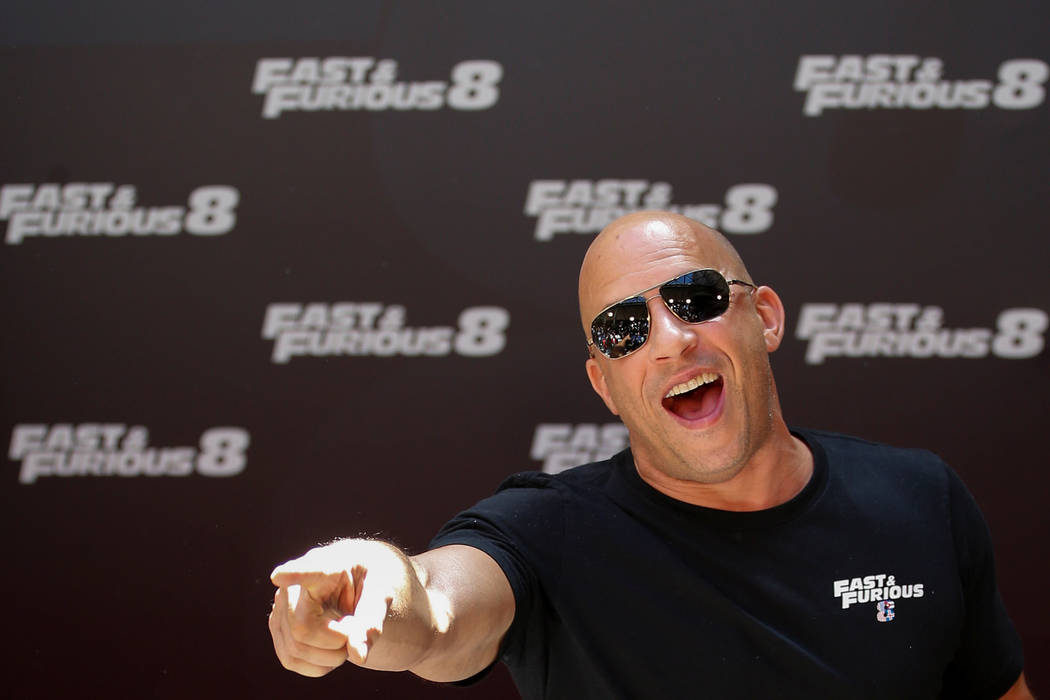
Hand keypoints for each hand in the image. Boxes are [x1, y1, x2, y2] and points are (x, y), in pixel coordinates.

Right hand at [268, 542, 395, 675]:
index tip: (279, 577)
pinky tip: (332, 649)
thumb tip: (358, 656)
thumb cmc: (368, 583)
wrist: (355, 584)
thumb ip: (371, 621)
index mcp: (327, 565)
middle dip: (336, 641)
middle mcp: (295, 585)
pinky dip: (319, 665)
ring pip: (296, 648)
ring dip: (331, 656)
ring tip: (346, 637)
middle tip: (355, 630)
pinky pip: (292, 660)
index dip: (293, 575)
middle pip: (303, 628)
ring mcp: (280, 608)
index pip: (308, 571)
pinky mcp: (277, 629)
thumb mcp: (380, 595)